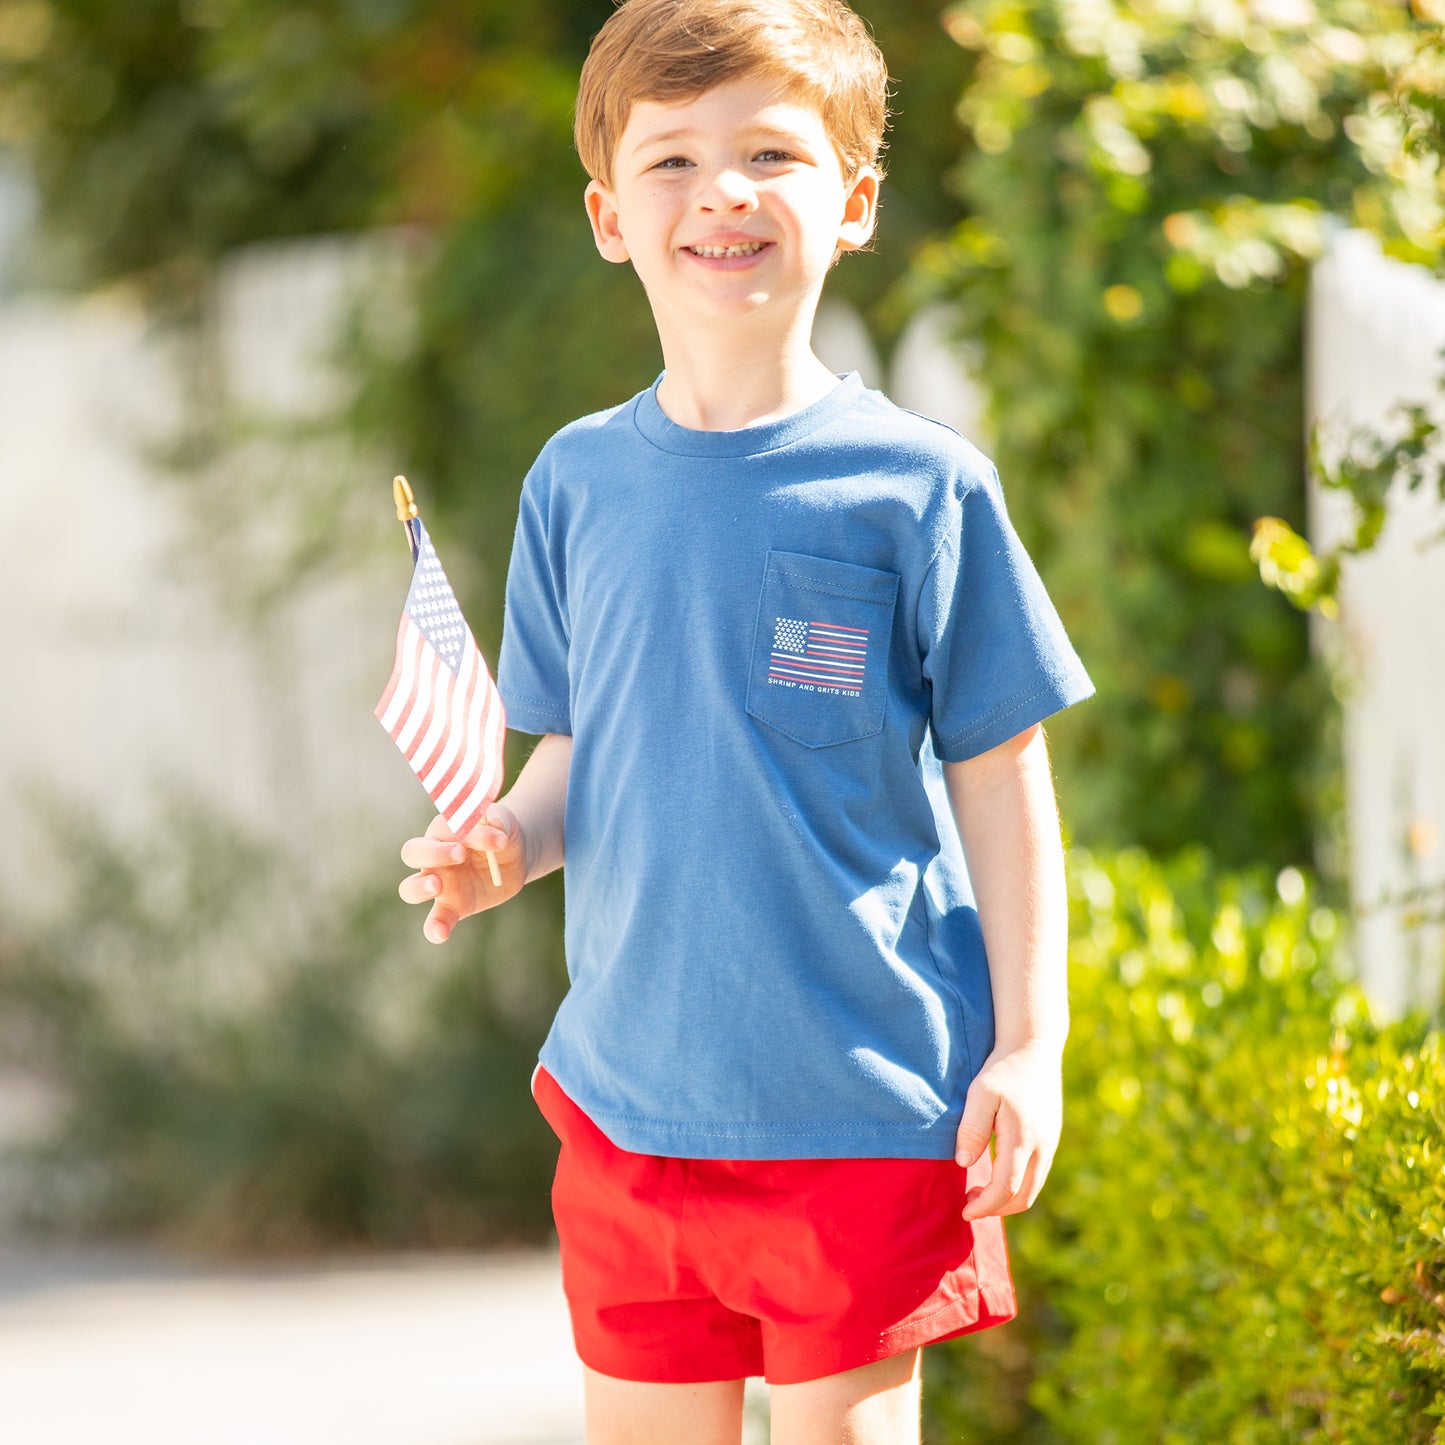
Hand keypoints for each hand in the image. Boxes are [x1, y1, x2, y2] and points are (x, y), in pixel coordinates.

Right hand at [397, 807, 526, 943]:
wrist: (514, 858)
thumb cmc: (502, 833)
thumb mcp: (506, 823)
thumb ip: (499, 823)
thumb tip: (495, 829)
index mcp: (444, 831)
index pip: (442, 829)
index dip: (466, 832)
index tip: (493, 839)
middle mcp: (434, 857)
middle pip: (412, 853)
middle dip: (432, 854)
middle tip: (460, 855)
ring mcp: (440, 884)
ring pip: (410, 888)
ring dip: (419, 887)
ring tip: (437, 886)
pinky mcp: (451, 907)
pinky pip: (435, 920)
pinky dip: (434, 928)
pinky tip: (441, 934)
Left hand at [954, 1039, 1063, 1219]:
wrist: (1034, 1047)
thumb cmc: (1003, 1069)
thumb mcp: (980, 1093)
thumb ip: (972, 1129)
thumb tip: (964, 1164)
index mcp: (1023, 1139)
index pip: (1006, 1189)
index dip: (985, 1206)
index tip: (964, 1211)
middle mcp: (1042, 1147)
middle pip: (1024, 1197)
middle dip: (996, 1209)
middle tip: (970, 1204)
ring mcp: (1050, 1143)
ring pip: (1033, 1188)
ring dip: (1008, 1199)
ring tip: (981, 1193)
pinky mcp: (1051, 1138)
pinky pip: (1038, 1174)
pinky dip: (1019, 1185)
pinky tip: (999, 1174)